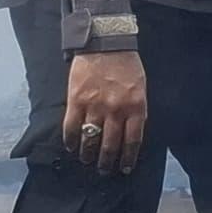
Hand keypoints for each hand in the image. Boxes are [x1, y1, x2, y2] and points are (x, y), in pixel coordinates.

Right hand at [60, 49, 149, 175]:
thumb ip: (136, 110)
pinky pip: (71, 127)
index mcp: (135, 107)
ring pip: (91, 140)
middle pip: (111, 145)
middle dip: (107, 162)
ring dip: (88, 154)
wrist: (105, 42)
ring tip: (87, 160)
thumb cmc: (126, 64)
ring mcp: (95, 106)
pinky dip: (70, 140)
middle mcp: (116, 110)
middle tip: (104, 170)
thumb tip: (131, 133)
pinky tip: (71, 146)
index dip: (128, 158)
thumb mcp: (140, 88)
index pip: (133, 141)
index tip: (125, 168)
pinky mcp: (76, 100)